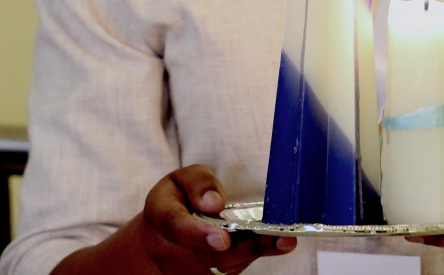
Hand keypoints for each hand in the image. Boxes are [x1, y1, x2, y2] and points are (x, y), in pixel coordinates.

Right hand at [138, 164, 296, 273]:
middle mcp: (170, 251)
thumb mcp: (182, 178)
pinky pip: (230, 270)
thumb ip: (198, 183)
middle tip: (271, 237)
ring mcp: (186, 271)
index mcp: (162, 217)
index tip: (223, 238)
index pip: (177, 228)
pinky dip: (251, 256)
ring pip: (221, 267)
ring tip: (283, 239)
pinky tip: (274, 243)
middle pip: (206, 257)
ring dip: (253, 254)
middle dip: (241, 248)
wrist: (160, 236)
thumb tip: (215, 203)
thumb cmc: (176, 200)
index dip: (200, 235)